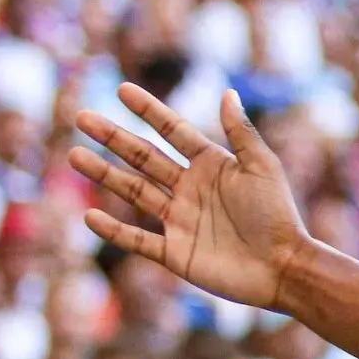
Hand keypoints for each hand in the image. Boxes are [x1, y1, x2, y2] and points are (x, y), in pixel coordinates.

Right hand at [68, 87, 311, 311]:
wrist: (284, 268)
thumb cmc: (278, 216)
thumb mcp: (261, 168)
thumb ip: (241, 132)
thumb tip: (227, 92)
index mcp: (213, 167)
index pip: (174, 132)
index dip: (150, 111)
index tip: (122, 89)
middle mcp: (192, 190)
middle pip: (145, 157)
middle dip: (114, 137)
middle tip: (82, 117)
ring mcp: (181, 221)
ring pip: (134, 192)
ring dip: (104, 174)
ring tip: (74, 155)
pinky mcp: (176, 253)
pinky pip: (138, 239)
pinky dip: (114, 230)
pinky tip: (89, 217)